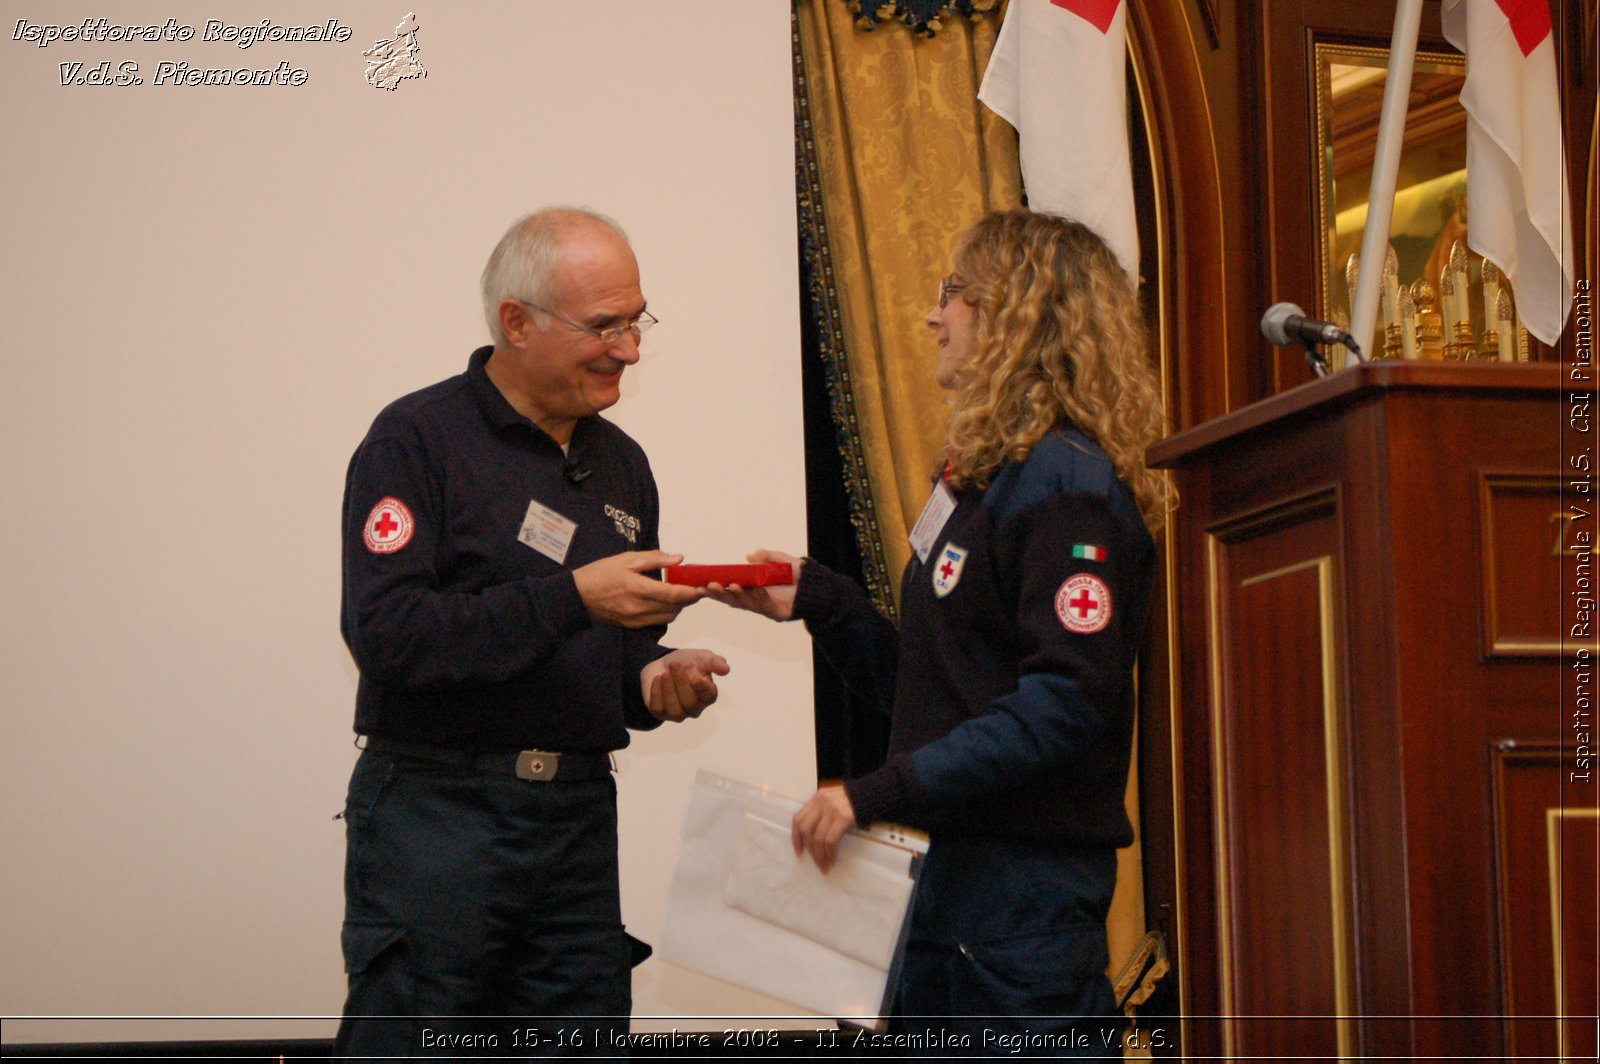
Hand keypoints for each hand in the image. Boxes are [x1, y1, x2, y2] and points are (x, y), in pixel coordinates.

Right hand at [573, 551, 703, 627]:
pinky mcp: (632, 626)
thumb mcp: (626, 559)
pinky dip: (667, 612)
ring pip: (668, 617)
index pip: (673, 594)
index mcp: (637, 588)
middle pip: (674, 608)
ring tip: (681, 592)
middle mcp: (638, 608)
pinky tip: (665, 601)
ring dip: (679, 606)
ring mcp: (635, 620)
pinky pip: (657, 621)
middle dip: (689, 598)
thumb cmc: (600, 573)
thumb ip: (655, 559)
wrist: (578, 595)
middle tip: (696, 587)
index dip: (691, 591)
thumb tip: (678, 558)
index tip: (702, 585)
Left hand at [641, 648, 730, 722]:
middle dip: (681, 683)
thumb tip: (726, 670)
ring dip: (669, 690)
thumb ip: (714, 662)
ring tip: (664, 674)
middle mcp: (695, 707)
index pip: (709, 696)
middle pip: (691, 703)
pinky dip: (656, 694)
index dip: (702, 688)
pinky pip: (658, 709)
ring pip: (676, 710)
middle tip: (675, 665)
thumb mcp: (702, 657)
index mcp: (708, 694)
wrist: (662, 664)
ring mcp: (678, 713)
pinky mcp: (661, 713)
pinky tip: (657, 679)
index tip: (695, 677)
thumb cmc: (687, 662)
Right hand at [705, 550, 802, 620]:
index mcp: (753, 587)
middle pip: (732, 598)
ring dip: (730, 594)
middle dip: (718, 593)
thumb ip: (767, 557)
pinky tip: (739, 587)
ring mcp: (763, 606)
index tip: (702, 580)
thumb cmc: (798, 575)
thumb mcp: (781, 560)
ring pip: (742, 602)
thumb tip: (749, 556)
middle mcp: (755, 598)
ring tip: (719, 586)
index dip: (717, 586)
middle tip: (703, 586)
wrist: (817, 587)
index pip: (731, 588)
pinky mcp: (773, 612)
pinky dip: (748, 595)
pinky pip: (758, 604)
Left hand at [791, 782, 856, 873]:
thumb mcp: (833, 800)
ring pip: (818, 838)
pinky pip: (831, 840)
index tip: (799, 851)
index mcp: (817, 798)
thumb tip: (813, 838)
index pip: (798, 819)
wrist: (872, 792)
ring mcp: (832, 810)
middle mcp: (821, 803)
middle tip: (815, 862)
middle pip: (806, 830)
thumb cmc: (853, 799)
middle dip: (809, 849)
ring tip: (824, 865)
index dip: (796, 837)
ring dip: (820, 855)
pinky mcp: (843, 817)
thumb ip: (822, 812)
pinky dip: (830, 853)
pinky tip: (832, 859)